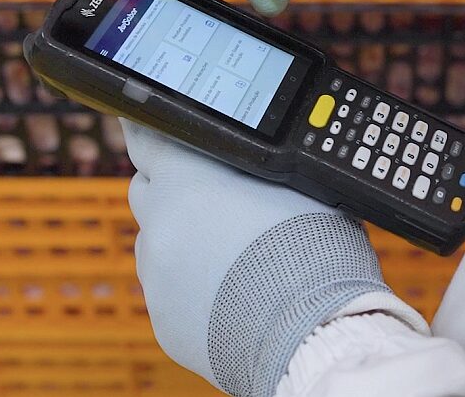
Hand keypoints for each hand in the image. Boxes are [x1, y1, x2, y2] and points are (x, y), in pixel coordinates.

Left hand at [124, 121, 403, 396]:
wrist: (315, 333)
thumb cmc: (315, 253)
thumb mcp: (295, 183)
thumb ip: (250, 166)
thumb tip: (240, 160)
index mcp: (187, 180)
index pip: (148, 136)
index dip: (156, 132)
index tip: (158, 130)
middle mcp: (160, 225)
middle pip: (149, 190)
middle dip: (176, 189)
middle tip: (217, 198)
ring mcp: (157, 277)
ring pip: (158, 244)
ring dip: (184, 241)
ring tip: (235, 255)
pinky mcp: (164, 321)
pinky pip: (169, 292)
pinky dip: (192, 287)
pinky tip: (232, 292)